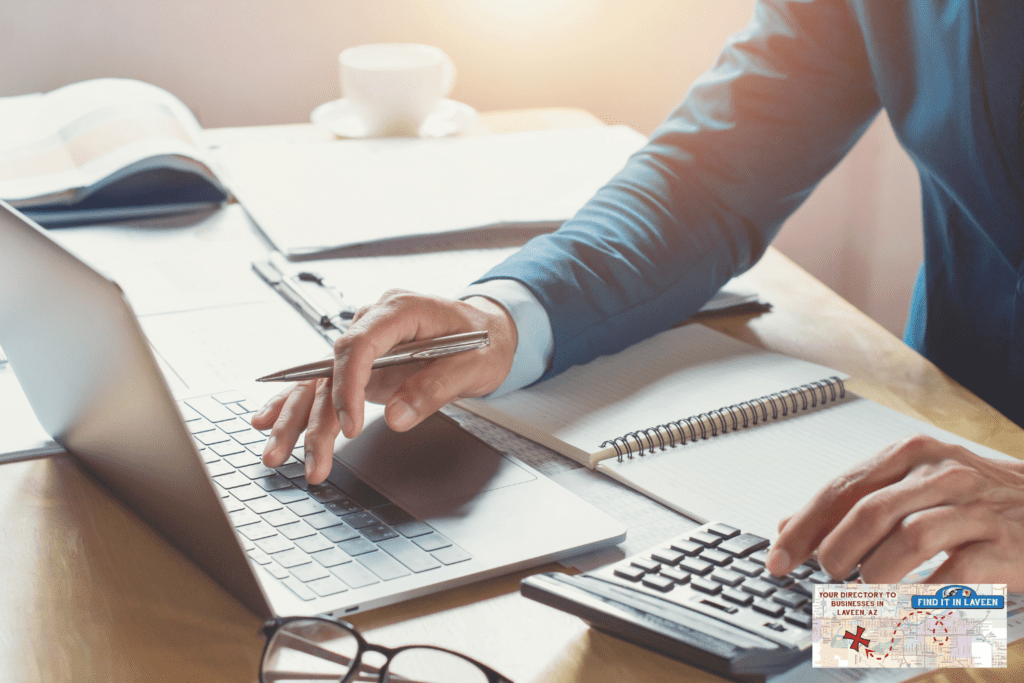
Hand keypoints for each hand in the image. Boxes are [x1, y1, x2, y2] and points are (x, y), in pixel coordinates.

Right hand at [250, 290, 517, 484]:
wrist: (490, 330)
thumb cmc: (485, 341)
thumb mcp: (474, 365)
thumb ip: (434, 389)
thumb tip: (395, 418)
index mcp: (400, 310)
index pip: (358, 345)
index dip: (348, 386)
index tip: (349, 425)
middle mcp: (374, 322)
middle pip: (330, 368)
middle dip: (314, 416)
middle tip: (310, 459)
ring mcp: (365, 343)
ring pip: (319, 381)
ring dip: (296, 419)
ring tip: (276, 454)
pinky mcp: (362, 363)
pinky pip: (323, 382)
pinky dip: (296, 404)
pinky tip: (268, 421)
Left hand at [765, 434, 1023, 590]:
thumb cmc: (974, 497)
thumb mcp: (912, 483)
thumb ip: (852, 502)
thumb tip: (788, 526)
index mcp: (909, 455)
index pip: (841, 489)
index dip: (803, 527)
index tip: (778, 558)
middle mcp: (940, 473)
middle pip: (869, 512)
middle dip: (836, 551)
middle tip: (827, 575)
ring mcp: (973, 508)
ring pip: (908, 539)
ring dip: (877, 573)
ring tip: (867, 591)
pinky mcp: (1002, 545)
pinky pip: (954, 574)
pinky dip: (922, 595)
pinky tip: (906, 607)